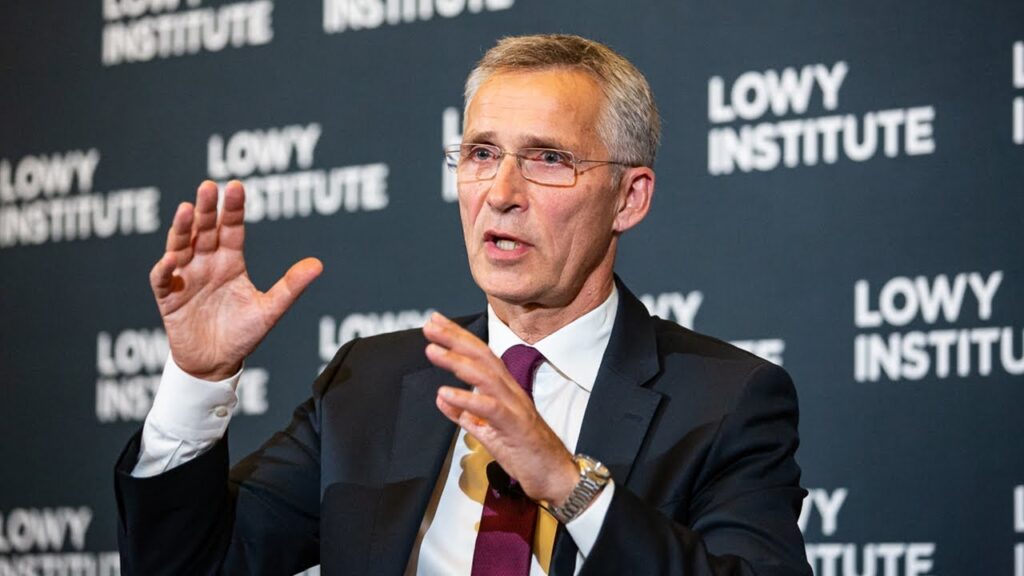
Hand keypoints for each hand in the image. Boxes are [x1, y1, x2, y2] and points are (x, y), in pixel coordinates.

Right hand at [150, 180, 322, 380]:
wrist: (216, 363)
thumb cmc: (243, 334)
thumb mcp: (270, 310)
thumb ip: (291, 286)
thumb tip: (319, 264)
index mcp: (231, 262)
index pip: (231, 228)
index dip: (232, 209)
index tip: (236, 187)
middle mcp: (206, 263)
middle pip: (204, 230)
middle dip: (205, 209)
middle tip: (208, 187)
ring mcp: (186, 277)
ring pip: (181, 246)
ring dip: (182, 229)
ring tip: (186, 210)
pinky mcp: (169, 297)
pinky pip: (163, 279)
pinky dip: (165, 268)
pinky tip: (172, 259)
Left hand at [423, 313, 578, 505]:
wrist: (556, 477)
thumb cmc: (526, 453)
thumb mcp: (487, 432)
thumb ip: (464, 414)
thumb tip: (441, 397)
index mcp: (505, 390)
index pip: (480, 356)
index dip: (458, 337)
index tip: (436, 322)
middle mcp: (511, 392)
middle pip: (482, 357)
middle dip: (455, 338)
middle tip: (430, 325)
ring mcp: (515, 407)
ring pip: (485, 376)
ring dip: (457, 361)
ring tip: (432, 350)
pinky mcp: (515, 426)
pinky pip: (489, 408)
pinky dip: (467, 399)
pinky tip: (445, 392)